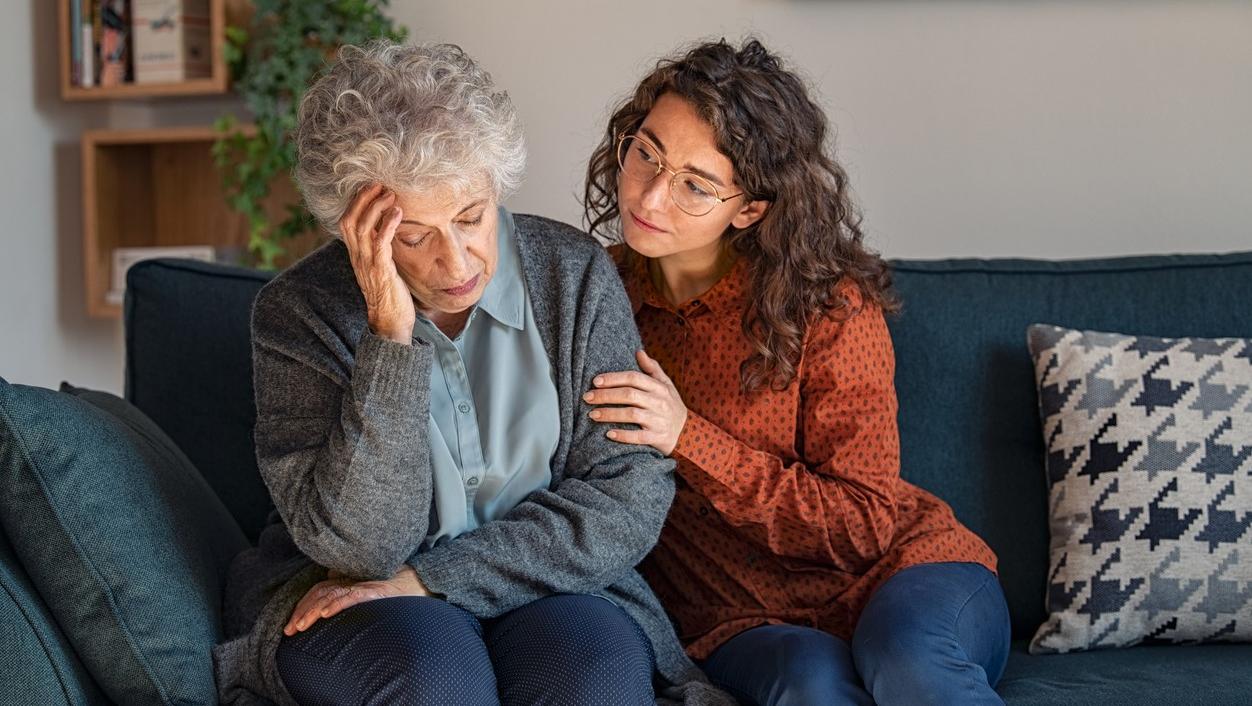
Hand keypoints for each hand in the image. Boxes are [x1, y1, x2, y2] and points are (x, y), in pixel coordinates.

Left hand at [283, 564, 429, 635]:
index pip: (319, 590)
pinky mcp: (374, 591)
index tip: (292, 624)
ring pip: (331, 595)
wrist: (420, 582)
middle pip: (319, 593)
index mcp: (348, 581)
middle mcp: (352, 580)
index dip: (303, 606)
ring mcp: (363, 585)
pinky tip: (326, 614)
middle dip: (301, 612)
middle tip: (290, 630)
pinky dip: (337, 605)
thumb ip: (349, 592)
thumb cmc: (395, 590)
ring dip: (313, 611)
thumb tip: (330, 598)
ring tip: (301, 625)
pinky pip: (351, 596)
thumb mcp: (367, 591)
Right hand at [339, 184, 415, 343]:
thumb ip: (379, 249)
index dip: (355, 203)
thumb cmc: (390, 294)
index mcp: (356, 255)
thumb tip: (388, 230)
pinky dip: (388, 225)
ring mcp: (368, 264)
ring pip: (363, 228)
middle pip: (350, 220)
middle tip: (379, 184)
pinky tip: (398, 213)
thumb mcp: (381, 267)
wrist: (391, 322)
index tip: (370, 188)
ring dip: (376, 208)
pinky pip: (380, 243)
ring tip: (390, 194)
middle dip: (363, 199)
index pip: (346, 222)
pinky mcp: (381, 271)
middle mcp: (358, 257)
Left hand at [584, 350, 687, 455]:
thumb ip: (652, 369)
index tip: (595, 381)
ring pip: (632, 415)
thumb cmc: (671, 405)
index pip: (634, 378)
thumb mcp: (666, 385)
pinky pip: (638, 437)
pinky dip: (623, 435)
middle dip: (606, 395)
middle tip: (587, 397)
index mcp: (659, 387)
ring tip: (592, 414)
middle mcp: (660, 402)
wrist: (688, 433)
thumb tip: (639, 351)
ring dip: (610, 414)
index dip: (614, 378)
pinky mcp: (658, 438)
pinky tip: (608, 433)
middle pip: (630, 395)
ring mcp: (659, 420)